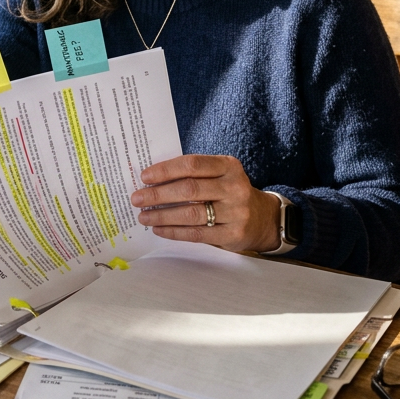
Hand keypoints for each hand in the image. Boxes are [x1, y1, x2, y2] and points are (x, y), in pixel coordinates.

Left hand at [130, 154, 281, 253]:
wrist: (262, 218)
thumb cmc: (229, 192)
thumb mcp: (219, 175)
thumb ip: (193, 173)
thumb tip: (152, 178)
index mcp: (228, 166)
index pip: (192, 164)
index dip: (165, 170)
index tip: (144, 177)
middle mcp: (234, 187)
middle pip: (189, 189)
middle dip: (158, 194)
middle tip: (137, 198)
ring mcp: (236, 212)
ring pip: (191, 213)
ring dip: (162, 215)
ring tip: (143, 216)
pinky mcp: (233, 234)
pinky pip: (197, 233)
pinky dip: (174, 231)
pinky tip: (159, 229)